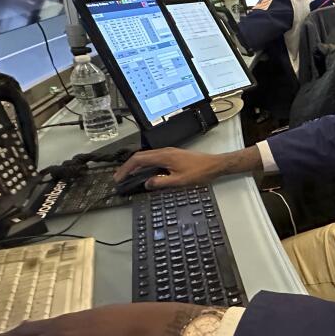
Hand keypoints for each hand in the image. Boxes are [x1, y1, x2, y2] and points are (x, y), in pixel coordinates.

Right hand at [114, 147, 229, 189]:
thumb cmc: (200, 171)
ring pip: (147, 157)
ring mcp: (169, 152)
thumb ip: (161, 182)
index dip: (127, 168)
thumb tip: (147, 184)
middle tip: (120, 178)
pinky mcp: (173, 155)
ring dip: (136, 166)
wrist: (215, 164)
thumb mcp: (180, 181)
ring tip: (129, 176)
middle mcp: (165, 151)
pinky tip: (145, 173)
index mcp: (164, 156)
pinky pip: (154, 158)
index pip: (139, 159)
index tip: (119, 177)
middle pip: (140, 156)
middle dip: (128, 167)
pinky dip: (145, 165)